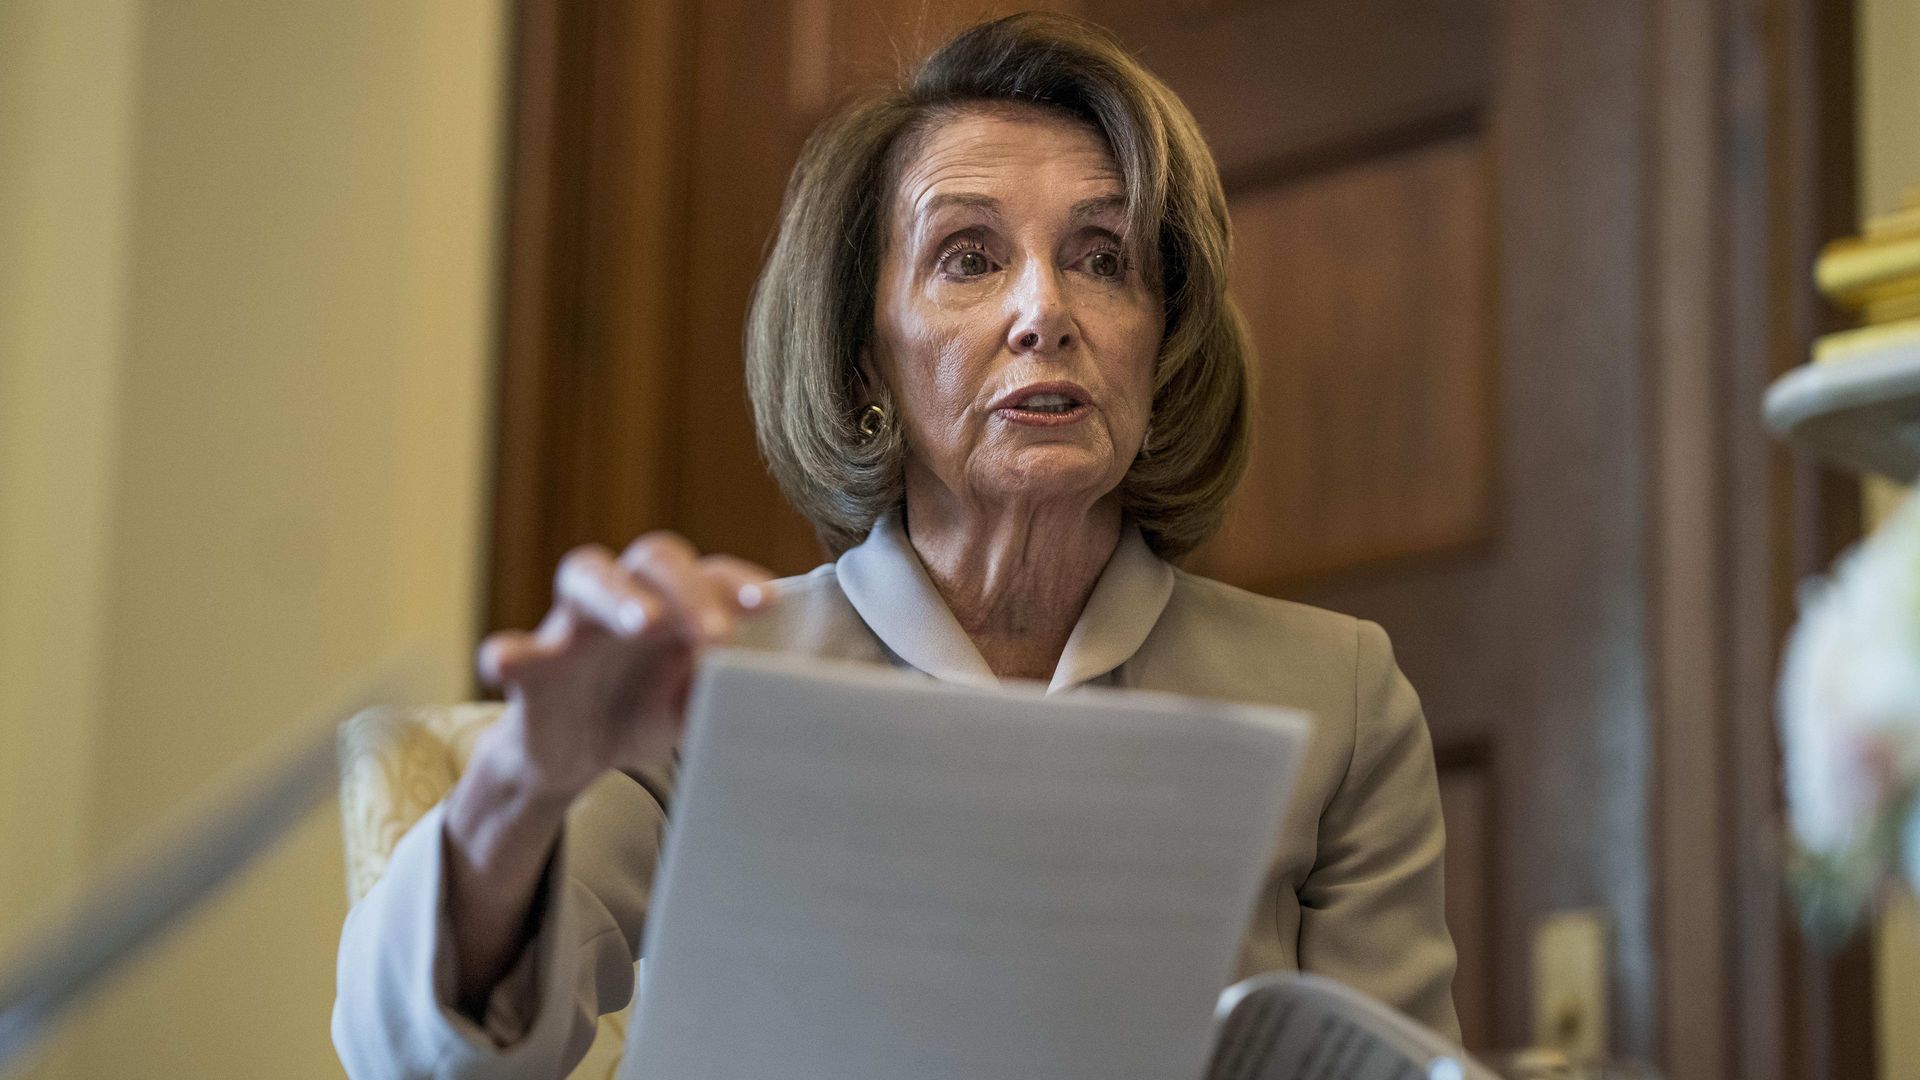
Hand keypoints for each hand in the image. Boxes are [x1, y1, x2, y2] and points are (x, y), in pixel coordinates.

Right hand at [474, 532, 776, 800]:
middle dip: (689, 589)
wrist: (574, 753)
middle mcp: (627, 598)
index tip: (767, 606)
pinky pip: (510, 648)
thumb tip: (774, 693)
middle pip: (654, 559)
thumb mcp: (697, 706)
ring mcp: (574, 625)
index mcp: (675, 603)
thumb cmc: (645, 709)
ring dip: (617, 593)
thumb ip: (729, 690)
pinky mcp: (530, 669)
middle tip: (717, 636)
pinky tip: (510, 661)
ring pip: (585, 574)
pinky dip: (508, 652)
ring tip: (643, 621)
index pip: (710, 573)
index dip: (738, 583)